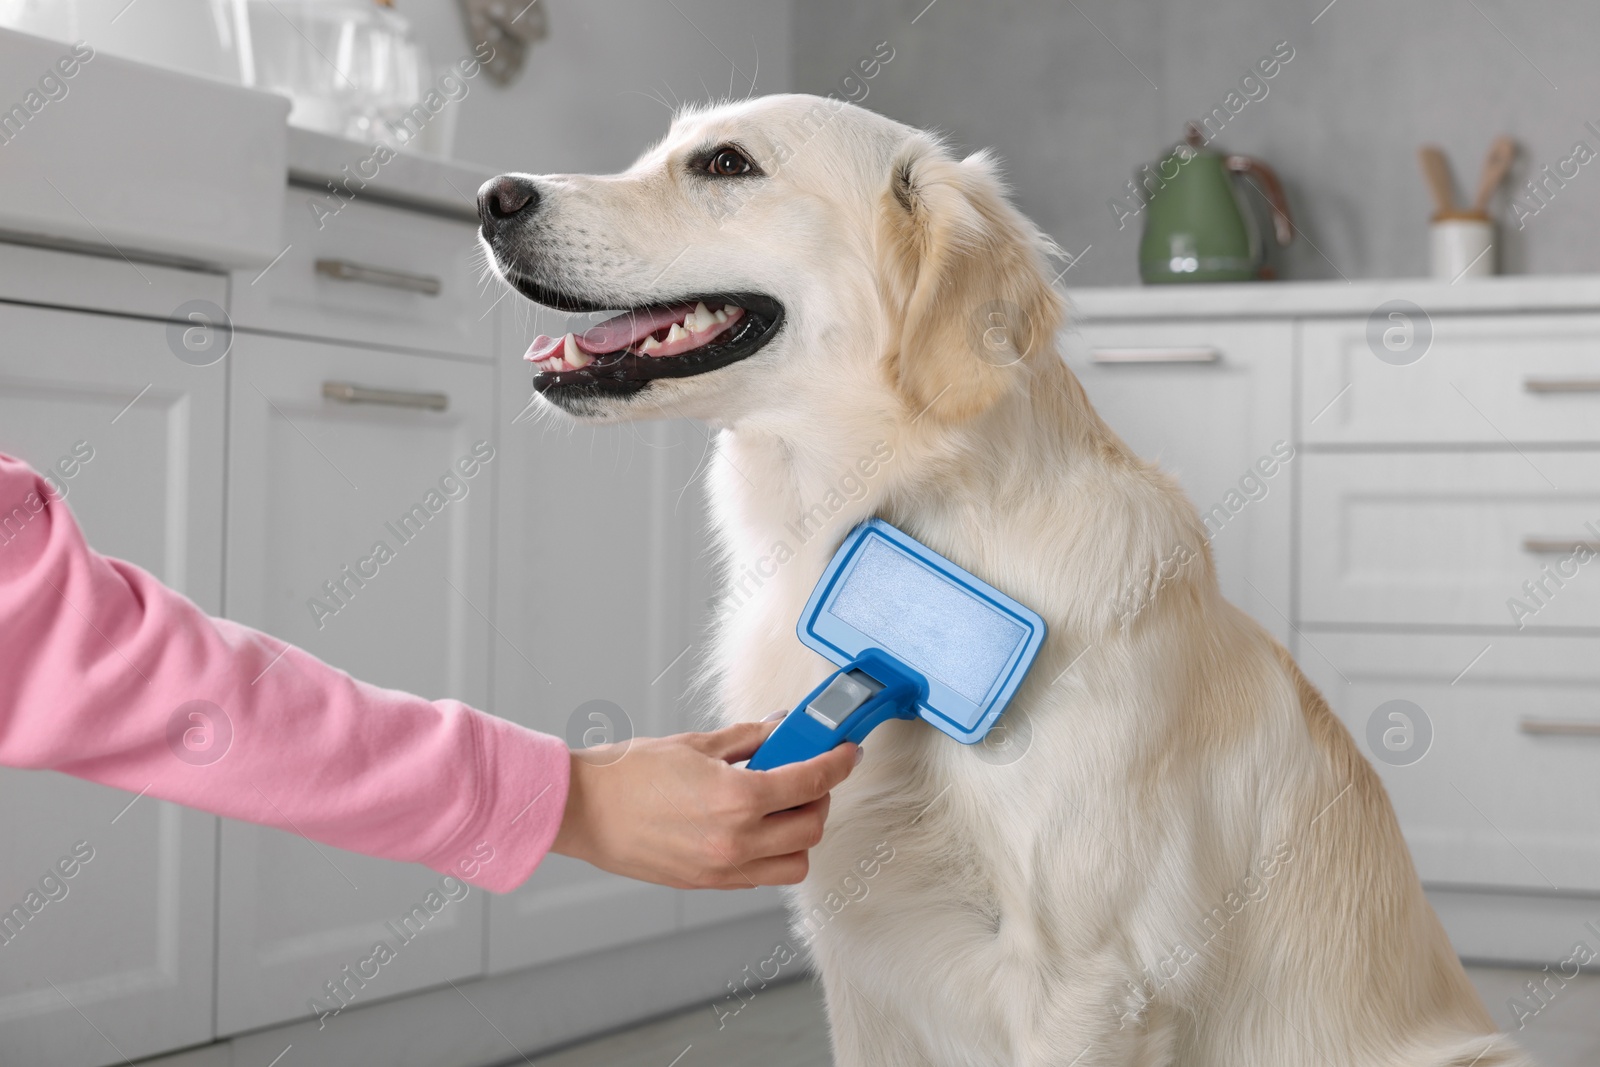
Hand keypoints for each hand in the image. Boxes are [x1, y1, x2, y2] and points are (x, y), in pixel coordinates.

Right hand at [550, 719, 859, 888]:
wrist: (582, 810)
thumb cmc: (628, 774)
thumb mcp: (697, 744)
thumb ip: (750, 738)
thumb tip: (783, 728)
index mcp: (737, 798)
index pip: (811, 782)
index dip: (838, 764)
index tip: (847, 754)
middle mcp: (737, 841)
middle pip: (811, 827)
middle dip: (820, 798)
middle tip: (809, 775)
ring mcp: (723, 868)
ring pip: (795, 862)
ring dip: (800, 834)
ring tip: (782, 807)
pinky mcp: (709, 883)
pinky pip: (762, 876)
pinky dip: (771, 854)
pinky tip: (754, 827)